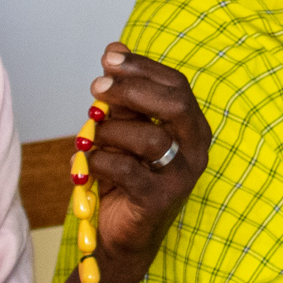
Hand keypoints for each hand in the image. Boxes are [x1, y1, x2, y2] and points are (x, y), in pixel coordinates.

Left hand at [82, 45, 208, 262]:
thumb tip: (115, 48)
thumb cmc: (125, 176)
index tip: (108, 58)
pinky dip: (99, 161)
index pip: (174, 85)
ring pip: (148, 138)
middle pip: (174, 104)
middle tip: (96, 87)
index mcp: (191, 125)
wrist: (121, 234)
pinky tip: (86, 164)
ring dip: (109, 132)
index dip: (141, 68)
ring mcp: (181, 176)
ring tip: (90, 138)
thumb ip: (124, 95)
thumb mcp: (124, 129)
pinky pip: (126, 170)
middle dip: (131, 89)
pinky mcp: (159, 200)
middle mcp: (195, 148)